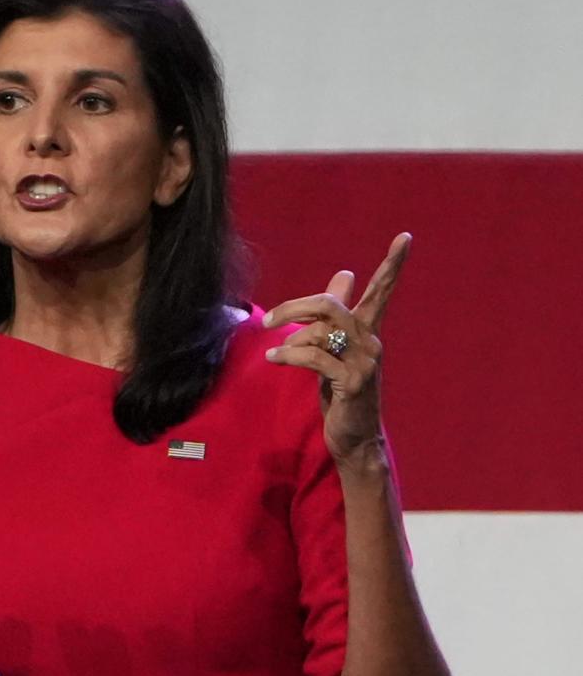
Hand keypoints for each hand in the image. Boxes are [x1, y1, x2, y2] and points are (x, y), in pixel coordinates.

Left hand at [262, 233, 410, 468]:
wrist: (354, 438)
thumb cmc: (342, 392)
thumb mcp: (336, 350)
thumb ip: (335, 316)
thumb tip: (346, 273)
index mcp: (367, 331)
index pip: (382, 291)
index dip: (392, 265)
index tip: (406, 236)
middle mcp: (371, 342)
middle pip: (331, 303)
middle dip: (296, 305)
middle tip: (270, 319)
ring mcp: (364, 362)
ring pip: (320, 329)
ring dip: (290, 339)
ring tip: (276, 353)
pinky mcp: (352, 382)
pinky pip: (315, 356)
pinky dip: (290, 355)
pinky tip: (276, 359)